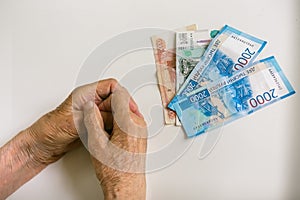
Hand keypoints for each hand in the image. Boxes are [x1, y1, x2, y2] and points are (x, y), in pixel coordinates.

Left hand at [27, 78, 141, 164]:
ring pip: (115, 112)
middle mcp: (91, 102)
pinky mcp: (94, 123)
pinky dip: (116, 128)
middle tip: (132, 120)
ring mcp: (93, 113)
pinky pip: (110, 123)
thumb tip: (114, 117)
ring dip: (121, 119)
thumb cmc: (50, 130)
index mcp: (85, 95)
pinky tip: (117, 134)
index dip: (123, 95)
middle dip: (125, 108)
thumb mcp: (74, 123)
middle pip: (115, 99)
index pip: (111, 86)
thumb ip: (96, 118)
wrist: (43, 144)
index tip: (130, 107)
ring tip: (127, 128)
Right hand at [83, 86, 146, 199]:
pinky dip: (118, 122)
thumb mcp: (96, 143)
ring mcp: (141, 129)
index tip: (97, 106)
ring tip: (104, 132)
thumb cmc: (114, 169)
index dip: (105, 98)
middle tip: (98, 123)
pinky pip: (129, 120)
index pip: (119, 95)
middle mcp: (139, 123)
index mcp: (129, 123)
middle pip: (123, 102)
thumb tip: (90, 106)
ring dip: (113, 115)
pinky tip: (111, 136)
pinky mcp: (141, 134)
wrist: (125, 184)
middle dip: (108, 108)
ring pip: (125, 110)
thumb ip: (92, 120)